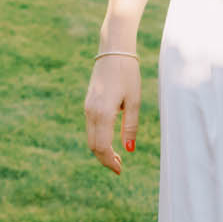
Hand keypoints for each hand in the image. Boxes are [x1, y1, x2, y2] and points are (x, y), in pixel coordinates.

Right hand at [83, 52, 141, 174]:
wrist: (113, 51)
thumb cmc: (128, 74)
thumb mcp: (135, 101)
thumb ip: (131, 126)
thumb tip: (129, 149)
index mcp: (103, 113)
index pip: (102, 147)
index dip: (110, 161)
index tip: (120, 170)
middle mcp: (91, 112)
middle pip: (93, 145)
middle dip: (105, 159)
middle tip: (119, 167)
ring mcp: (87, 108)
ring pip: (90, 138)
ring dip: (102, 150)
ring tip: (117, 157)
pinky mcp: (88, 104)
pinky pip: (90, 128)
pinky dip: (99, 139)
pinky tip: (110, 142)